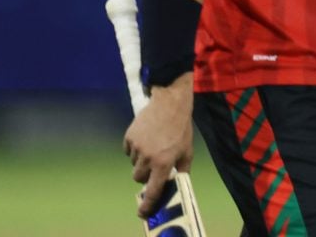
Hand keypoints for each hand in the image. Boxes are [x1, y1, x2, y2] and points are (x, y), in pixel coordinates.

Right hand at [123, 74, 193, 218]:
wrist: (170, 103)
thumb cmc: (181, 127)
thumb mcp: (188, 149)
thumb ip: (182, 169)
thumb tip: (178, 183)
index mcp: (163, 162)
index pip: (153, 190)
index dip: (148, 204)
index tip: (143, 212)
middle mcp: (148, 157)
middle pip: (139, 178)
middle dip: (145, 175)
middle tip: (154, 165)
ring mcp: (137, 147)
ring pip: (134, 164)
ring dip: (141, 160)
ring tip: (154, 145)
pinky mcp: (129, 137)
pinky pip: (128, 150)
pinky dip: (135, 148)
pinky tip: (146, 137)